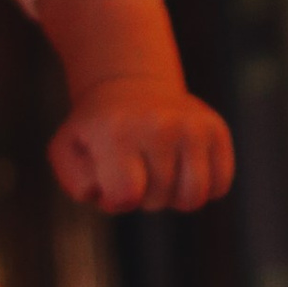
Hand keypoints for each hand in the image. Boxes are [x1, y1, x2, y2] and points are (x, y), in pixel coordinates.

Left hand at [49, 78, 235, 213]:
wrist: (132, 86)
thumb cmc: (98, 129)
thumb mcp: (67, 150)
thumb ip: (77, 181)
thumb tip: (110, 196)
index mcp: (118, 131)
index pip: (126, 197)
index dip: (115, 200)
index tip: (110, 180)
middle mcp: (159, 124)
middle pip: (158, 200)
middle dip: (142, 196)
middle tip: (134, 167)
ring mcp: (192, 125)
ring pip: (193, 197)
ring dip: (173, 196)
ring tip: (158, 171)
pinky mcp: (216, 129)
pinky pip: (220, 185)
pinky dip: (203, 186)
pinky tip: (182, 166)